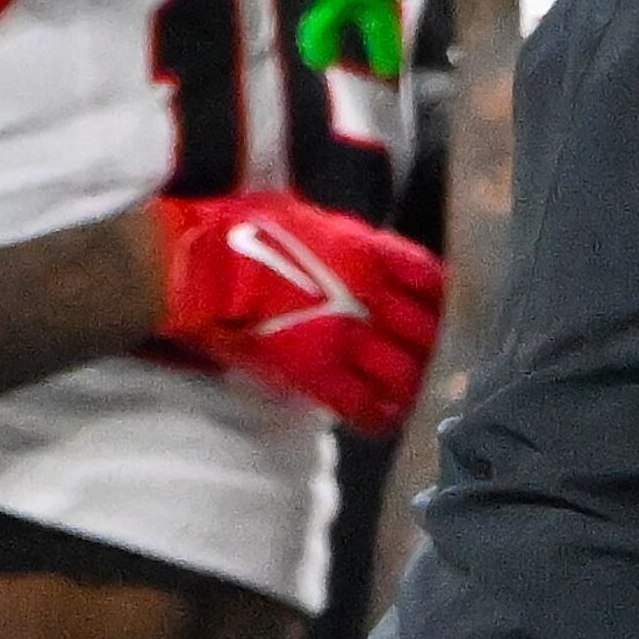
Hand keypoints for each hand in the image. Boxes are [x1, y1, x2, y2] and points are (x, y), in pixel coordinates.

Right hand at [147, 192, 444, 434]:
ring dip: (412, 387)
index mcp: (366, 250)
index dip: (440, 298)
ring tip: (412, 396)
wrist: (197, 267)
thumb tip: (350, 246)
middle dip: (434, 348)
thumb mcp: (302, 215)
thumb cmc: (236, 231)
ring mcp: (345, 336)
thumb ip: (338, 236)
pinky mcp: (317, 372)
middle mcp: (367, 293)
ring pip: (404, 373)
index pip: (429, 278)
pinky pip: (363, 406)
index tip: (441, 309)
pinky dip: (378, 418)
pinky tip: (383, 422)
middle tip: (436, 361)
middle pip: (426, 331)